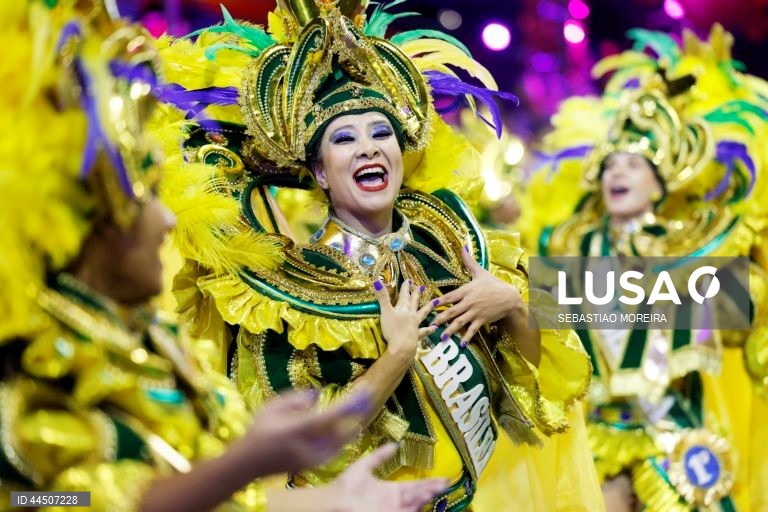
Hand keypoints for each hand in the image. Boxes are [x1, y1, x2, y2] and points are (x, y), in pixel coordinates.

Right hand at [241, 389, 371, 473]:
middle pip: (344, 430)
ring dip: (353, 423)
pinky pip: (337, 449)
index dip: (351, 403)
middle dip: (358, 413)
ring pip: (343, 441)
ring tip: (361, 407)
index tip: (364, 391)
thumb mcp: (271, 406)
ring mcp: (313, 458)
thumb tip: (318, 395)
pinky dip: (345, 435)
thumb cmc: (259, 430)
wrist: (249, 463)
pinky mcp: (315, 465)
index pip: (331, 416)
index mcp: (298, 429)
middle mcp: (309, 446)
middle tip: (368, 397)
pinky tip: (348, 424)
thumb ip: (296, 398)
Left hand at [331, 443, 448, 511]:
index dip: (429, 483)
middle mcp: (394, 502)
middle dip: (432, 490)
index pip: (414, 487)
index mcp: (390, 491)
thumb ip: (380, 456)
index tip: (444, 479)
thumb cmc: (346, 485)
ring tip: (435, 489)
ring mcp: (391, 511)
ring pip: (414, 505)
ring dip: (424, 498)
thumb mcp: (365, 465)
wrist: (333, 500)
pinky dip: (414, 509)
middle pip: (418, 496)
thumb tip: (395, 444)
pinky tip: (421, 503)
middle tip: (445, 483)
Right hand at [374, 280, 435, 359]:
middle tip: (421, 287)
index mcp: (403, 308)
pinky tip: (435, 328)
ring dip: (428, 307)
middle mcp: (411, 314)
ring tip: (435, 302)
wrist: (402, 346)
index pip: (404, 295)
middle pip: (414, 302)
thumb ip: (382, 297)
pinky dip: (429, 329)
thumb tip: (377, 281)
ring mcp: (415, 325)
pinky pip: (424, 331)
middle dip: (416, 294)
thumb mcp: (385, 311)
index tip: (409, 280)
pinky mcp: (417, 335)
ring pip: (423, 314)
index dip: (406, 287)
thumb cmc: (393, 329)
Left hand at [431, 246, 524, 345]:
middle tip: (430, 324)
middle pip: (452, 311)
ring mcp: (475, 312)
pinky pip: (473, 330)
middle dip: (440, 318)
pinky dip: (467, 337)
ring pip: (460, 322)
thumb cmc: (494, 284)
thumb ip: (469, 261)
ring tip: (442, 337)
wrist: (510, 297)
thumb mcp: (480, 272)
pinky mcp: (482, 320)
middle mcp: (469, 302)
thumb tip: (463, 246)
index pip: (450, 296)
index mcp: (467, 290)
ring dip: (450, 330)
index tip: (430, 305)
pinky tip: (461, 345)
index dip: (440, 301)